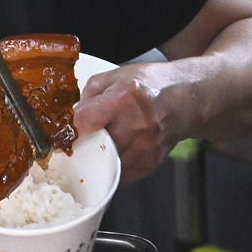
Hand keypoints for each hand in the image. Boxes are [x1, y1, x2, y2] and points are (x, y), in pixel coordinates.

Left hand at [73, 64, 188, 184]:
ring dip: (100, 157)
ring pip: (105, 165)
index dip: (69, 127)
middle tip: (87, 135)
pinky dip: (114, 165)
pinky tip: (121, 148)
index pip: (83, 122)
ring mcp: (146, 147)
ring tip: (108, 139)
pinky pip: (121, 174)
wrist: (186, 98)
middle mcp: (138, 125)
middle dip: (86, 143)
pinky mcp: (151, 163)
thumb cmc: (150, 84)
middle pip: (93, 146)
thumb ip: (87, 95)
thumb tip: (70, 119)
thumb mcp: (114, 76)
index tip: (64, 130)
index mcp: (126, 97)